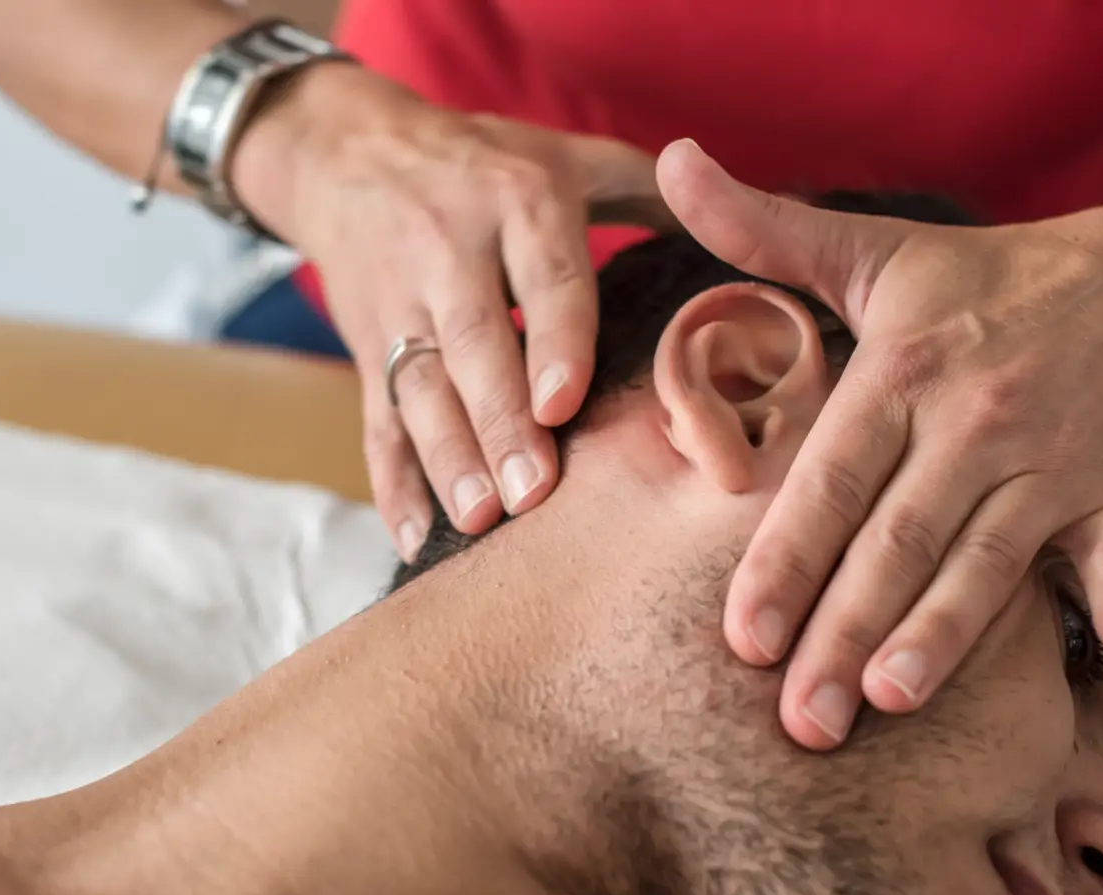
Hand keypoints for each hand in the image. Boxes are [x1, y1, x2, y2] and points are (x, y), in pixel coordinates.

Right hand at [236, 64, 672, 557]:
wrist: (348, 150)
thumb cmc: (486, 164)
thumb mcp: (566, 157)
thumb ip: (650, 194)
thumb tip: (754, 235)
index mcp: (518, 203)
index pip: (543, 278)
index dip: (553, 341)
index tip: (563, 406)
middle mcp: (450, 250)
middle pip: (474, 345)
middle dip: (500, 423)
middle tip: (532, 494)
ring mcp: (399, 304)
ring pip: (420, 388)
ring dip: (446, 458)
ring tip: (477, 520)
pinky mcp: (366, 349)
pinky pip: (375, 419)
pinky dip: (391, 483)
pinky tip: (412, 536)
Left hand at [656, 140, 1102, 749]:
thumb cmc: (982, 285)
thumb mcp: (875, 251)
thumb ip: (767, 233)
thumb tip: (670, 162)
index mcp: (903, 371)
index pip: (831, 479)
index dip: (786, 559)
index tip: (741, 640)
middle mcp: (975, 417)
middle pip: (897, 540)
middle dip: (843, 631)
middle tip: (797, 723)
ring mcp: (1055, 456)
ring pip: (988, 558)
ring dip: (945, 632)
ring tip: (891, 699)